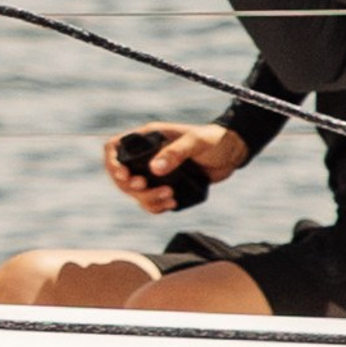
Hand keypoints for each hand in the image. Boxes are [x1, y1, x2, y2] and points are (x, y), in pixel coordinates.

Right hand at [105, 120, 245, 215]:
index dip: (113, 163)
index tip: (125, 175)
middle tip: (147, 187)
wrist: (232, 152)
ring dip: (147, 199)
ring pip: (136, 192)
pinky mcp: (166, 185)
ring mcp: (155, 172)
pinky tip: (172, 204)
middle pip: (122, 176)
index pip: (115, 148)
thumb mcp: (195, 142)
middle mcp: (146, 156)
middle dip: (132, 187)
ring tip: (170, 197)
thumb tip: (154, 169)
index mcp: (147, 139)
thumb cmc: (214, 140)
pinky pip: (151, 201)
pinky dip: (156, 207)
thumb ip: (175, 153)